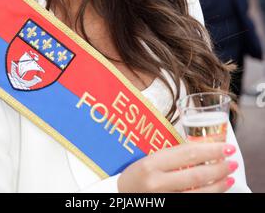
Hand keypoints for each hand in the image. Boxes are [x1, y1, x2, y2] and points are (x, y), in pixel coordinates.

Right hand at [117, 143, 237, 192]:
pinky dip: (208, 196)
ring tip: (229, 176)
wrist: (120, 196)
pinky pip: (193, 202)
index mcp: (151, 163)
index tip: (225, 145)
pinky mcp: (169, 207)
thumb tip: (201, 147)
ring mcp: (164, 198)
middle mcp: (157, 182)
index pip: (187, 153)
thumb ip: (172, 155)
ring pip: (198, 193)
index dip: (210, 149)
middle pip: (196, 174)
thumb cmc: (135, 175)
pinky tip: (216, 190)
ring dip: (218, 184)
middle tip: (232, 160)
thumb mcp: (149, 159)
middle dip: (218, 167)